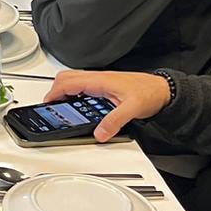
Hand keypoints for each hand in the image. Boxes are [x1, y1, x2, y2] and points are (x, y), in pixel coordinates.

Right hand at [42, 70, 172, 141]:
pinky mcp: (104, 85)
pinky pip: (82, 84)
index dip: (54, 93)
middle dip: (54, 90)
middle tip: (51, 105)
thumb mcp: (132, 110)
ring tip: (61, 105)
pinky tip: (78, 103)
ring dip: (63, 90)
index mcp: (99, 81)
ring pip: (73, 79)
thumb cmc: (149, 93)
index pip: (68, 83)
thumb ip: (114, 121)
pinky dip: (73, 92)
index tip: (47, 104)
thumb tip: (99, 133)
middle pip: (66, 77)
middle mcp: (98, 78)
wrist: (163, 89)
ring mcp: (100, 81)